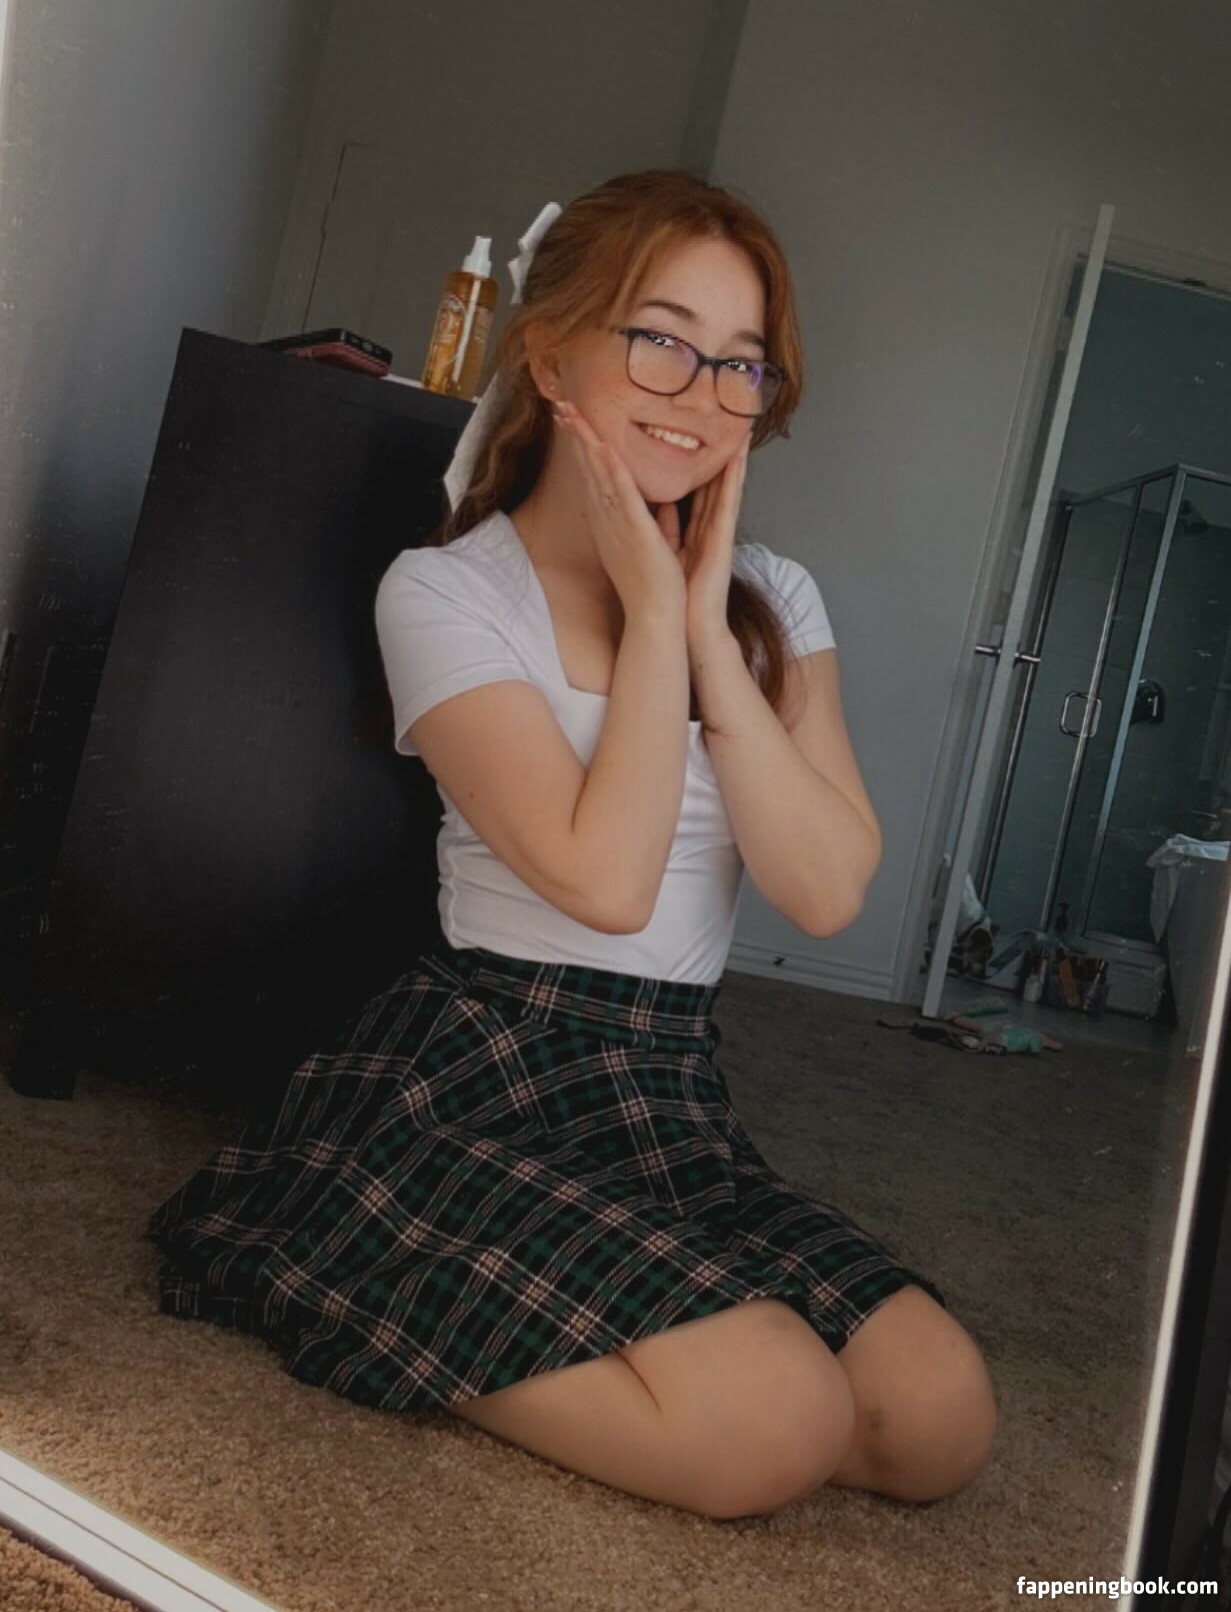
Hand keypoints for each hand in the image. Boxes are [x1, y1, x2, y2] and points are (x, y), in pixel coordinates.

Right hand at [552, 400, 685, 620]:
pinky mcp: (633, 530)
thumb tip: (663, 504)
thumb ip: (659, 521)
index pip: (595, 477)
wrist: (656, 616)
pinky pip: (619, 493)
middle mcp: (607, 520)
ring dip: (585, 441)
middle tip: (561, 404)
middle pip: (588, 469)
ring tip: (572, 412)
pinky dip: (609, 469)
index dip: (584, 447)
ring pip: (598, 474)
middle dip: (576, 435)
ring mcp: (617, 524)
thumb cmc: (655, 585)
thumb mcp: (657, 544)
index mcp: (612, 522)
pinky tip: (601, 446)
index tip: (576, 421)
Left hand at [669, 433, 750, 655]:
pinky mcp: (723, 539)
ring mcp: (718, 531)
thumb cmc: (677, 595)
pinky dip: (732, 479)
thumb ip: (669, 527)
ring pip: (724, 486)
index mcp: (694, 529)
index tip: (695, 433)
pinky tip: (737, 458)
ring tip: (741, 429)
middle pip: (712, 481)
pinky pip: (727, 502)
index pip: (696, 488)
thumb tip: (663, 504)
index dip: (696, 461)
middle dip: (718, 451)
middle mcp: (709, 526)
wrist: (687, 626)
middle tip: (726, 421)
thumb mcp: (668, 552)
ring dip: (734, 458)